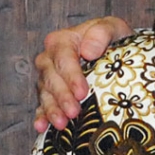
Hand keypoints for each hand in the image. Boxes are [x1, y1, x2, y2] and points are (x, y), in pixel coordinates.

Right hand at [33, 16, 130, 131]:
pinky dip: (41, 116)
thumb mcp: (113, 27)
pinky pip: (42, 105)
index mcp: (62, 40)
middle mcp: (49, 58)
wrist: (111, 49)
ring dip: (52, 110)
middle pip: (51, 78)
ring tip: (62, 124)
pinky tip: (41, 127)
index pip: (63, 58)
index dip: (71, 76)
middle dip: (62, 97)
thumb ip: (102, 32)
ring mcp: (47, 77)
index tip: (82, 92)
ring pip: (45, 94)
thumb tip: (88, 51)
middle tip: (74, 112)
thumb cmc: (112, 37)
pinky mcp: (49, 92)